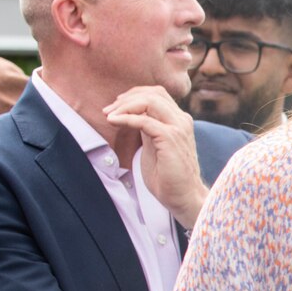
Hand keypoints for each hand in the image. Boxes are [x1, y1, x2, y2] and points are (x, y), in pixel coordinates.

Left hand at [104, 86, 206, 228]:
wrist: (183, 197)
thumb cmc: (168, 176)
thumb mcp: (155, 145)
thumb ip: (148, 128)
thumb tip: (133, 116)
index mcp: (179, 120)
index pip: (157, 94)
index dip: (134, 95)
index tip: (115, 107)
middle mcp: (181, 120)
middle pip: (153, 93)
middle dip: (126, 98)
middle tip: (108, 110)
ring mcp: (178, 128)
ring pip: (149, 101)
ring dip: (125, 106)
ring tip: (109, 115)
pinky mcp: (170, 138)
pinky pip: (145, 120)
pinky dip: (126, 118)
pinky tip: (113, 122)